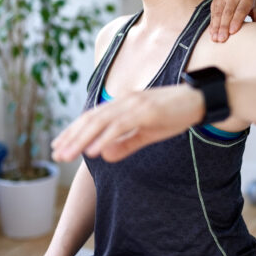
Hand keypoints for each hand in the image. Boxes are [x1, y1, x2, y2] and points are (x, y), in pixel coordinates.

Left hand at [52, 85, 203, 162]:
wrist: (199, 99)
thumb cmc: (174, 114)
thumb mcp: (148, 132)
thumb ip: (126, 143)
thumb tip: (104, 156)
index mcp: (124, 104)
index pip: (93, 116)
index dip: (74, 131)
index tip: (59, 145)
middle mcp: (125, 100)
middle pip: (91, 118)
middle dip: (72, 137)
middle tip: (57, 154)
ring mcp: (136, 104)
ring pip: (101, 121)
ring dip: (81, 139)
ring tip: (67, 155)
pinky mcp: (146, 110)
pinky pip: (120, 125)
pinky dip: (104, 137)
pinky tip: (92, 150)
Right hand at [210, 0, 255, 41]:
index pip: (241, 10)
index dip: (236, 20)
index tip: (233, 31)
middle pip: (228, 13)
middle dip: (224, 27)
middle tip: (222, 39)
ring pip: (218, 14)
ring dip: (216, 27)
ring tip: (215, 39)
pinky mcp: (215, 0)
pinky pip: (213, 13)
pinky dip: (212, 24)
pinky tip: (211, 33)